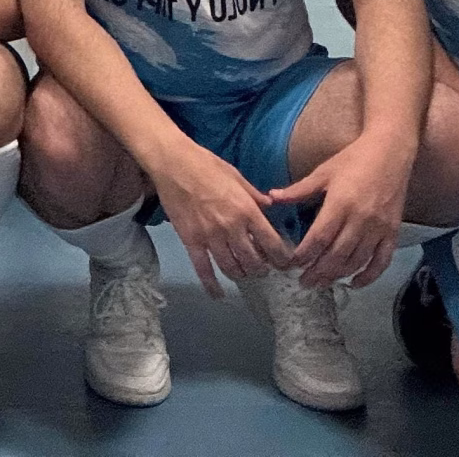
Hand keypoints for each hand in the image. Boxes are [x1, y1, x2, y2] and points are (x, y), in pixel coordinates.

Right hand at [149, 138, 293, 297]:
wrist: (173, 163)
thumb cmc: (206, 164)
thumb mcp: (237, 176)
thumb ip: (254, 195)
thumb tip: (270, 206)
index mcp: (247, 210)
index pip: (272, 244)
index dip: (282, 259)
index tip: (285, 263)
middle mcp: (231, 228)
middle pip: (253, 262)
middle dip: (262, 269)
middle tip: (263, 268)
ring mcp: (210, 237)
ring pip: (231, 268)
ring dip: (242, 275)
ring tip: (244, 273)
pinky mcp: (191, 241)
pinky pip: (203, 269)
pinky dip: (211, 285)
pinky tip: (218, 294)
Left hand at [274, 128, 411, 288]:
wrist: (390, 151)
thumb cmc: (353, 159)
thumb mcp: (323, 172)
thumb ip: (299, 189)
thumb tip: (271, 197)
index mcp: (339, 204)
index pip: (318, 238)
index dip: (304, 255)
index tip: (291, 265)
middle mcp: (360, 220)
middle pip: (336, 255)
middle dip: (318, 272)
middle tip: (304, 283)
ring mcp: (378, 228)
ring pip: (356, 261)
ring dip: (338, 275)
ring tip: (322, 283)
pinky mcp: (393, 232)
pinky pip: (381, 261)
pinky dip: (369, 275)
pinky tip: (355, 283)